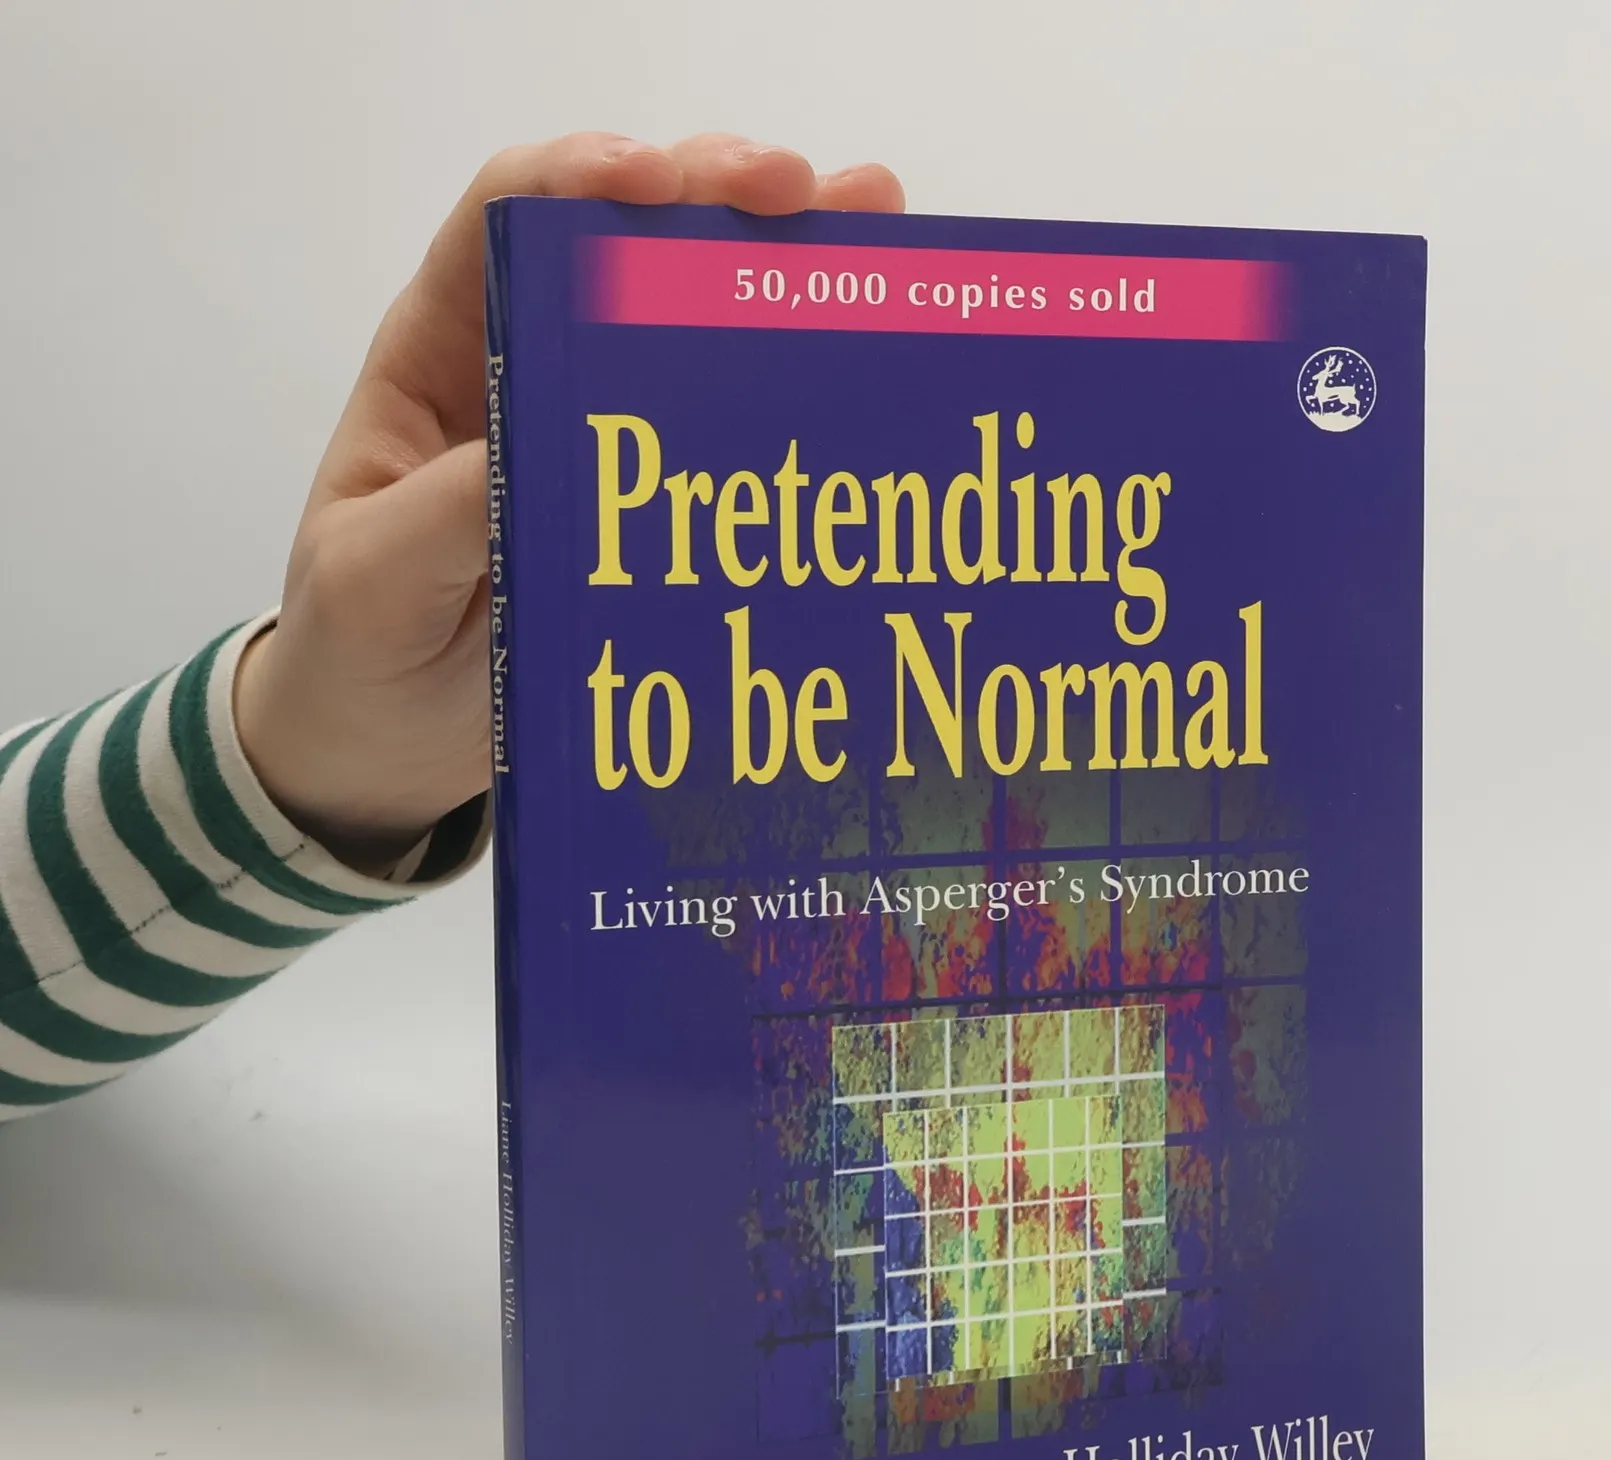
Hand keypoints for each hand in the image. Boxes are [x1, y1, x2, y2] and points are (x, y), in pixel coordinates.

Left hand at [234, 132, 904, 870]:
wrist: (385, 756)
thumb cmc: (357, 654)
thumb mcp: (375, 582)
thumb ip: (441, 513)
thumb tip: (539, 443)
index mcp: (443, 360)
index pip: (508, 220)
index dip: (583, 176)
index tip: (660, 183)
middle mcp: (531, 373)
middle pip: (626, 244)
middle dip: (718, 196)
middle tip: (813, 199)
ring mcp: (604, 440)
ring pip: (695, 320)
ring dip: (783, 265)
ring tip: (879, 229)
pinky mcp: (656, 508)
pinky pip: (731, 429)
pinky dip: (799, 384)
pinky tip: (869, 360)